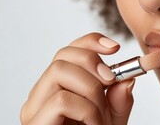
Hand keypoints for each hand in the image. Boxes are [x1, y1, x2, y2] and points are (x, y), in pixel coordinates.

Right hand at [20, 33, 134, 124]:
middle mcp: (40, 96)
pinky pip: (63, 100)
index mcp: (57, 89)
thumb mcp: (112, 122)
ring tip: (100, 116)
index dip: (90, 42)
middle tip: (111, 82)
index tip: (115, 48)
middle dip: (94, 63)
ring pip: (60, 71)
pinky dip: (87, 110)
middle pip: (62, 55)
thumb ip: (118, 102)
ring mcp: (34, 110)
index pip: (68, 51)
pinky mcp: (34, 124)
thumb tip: (125, 80)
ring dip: (92, 91)